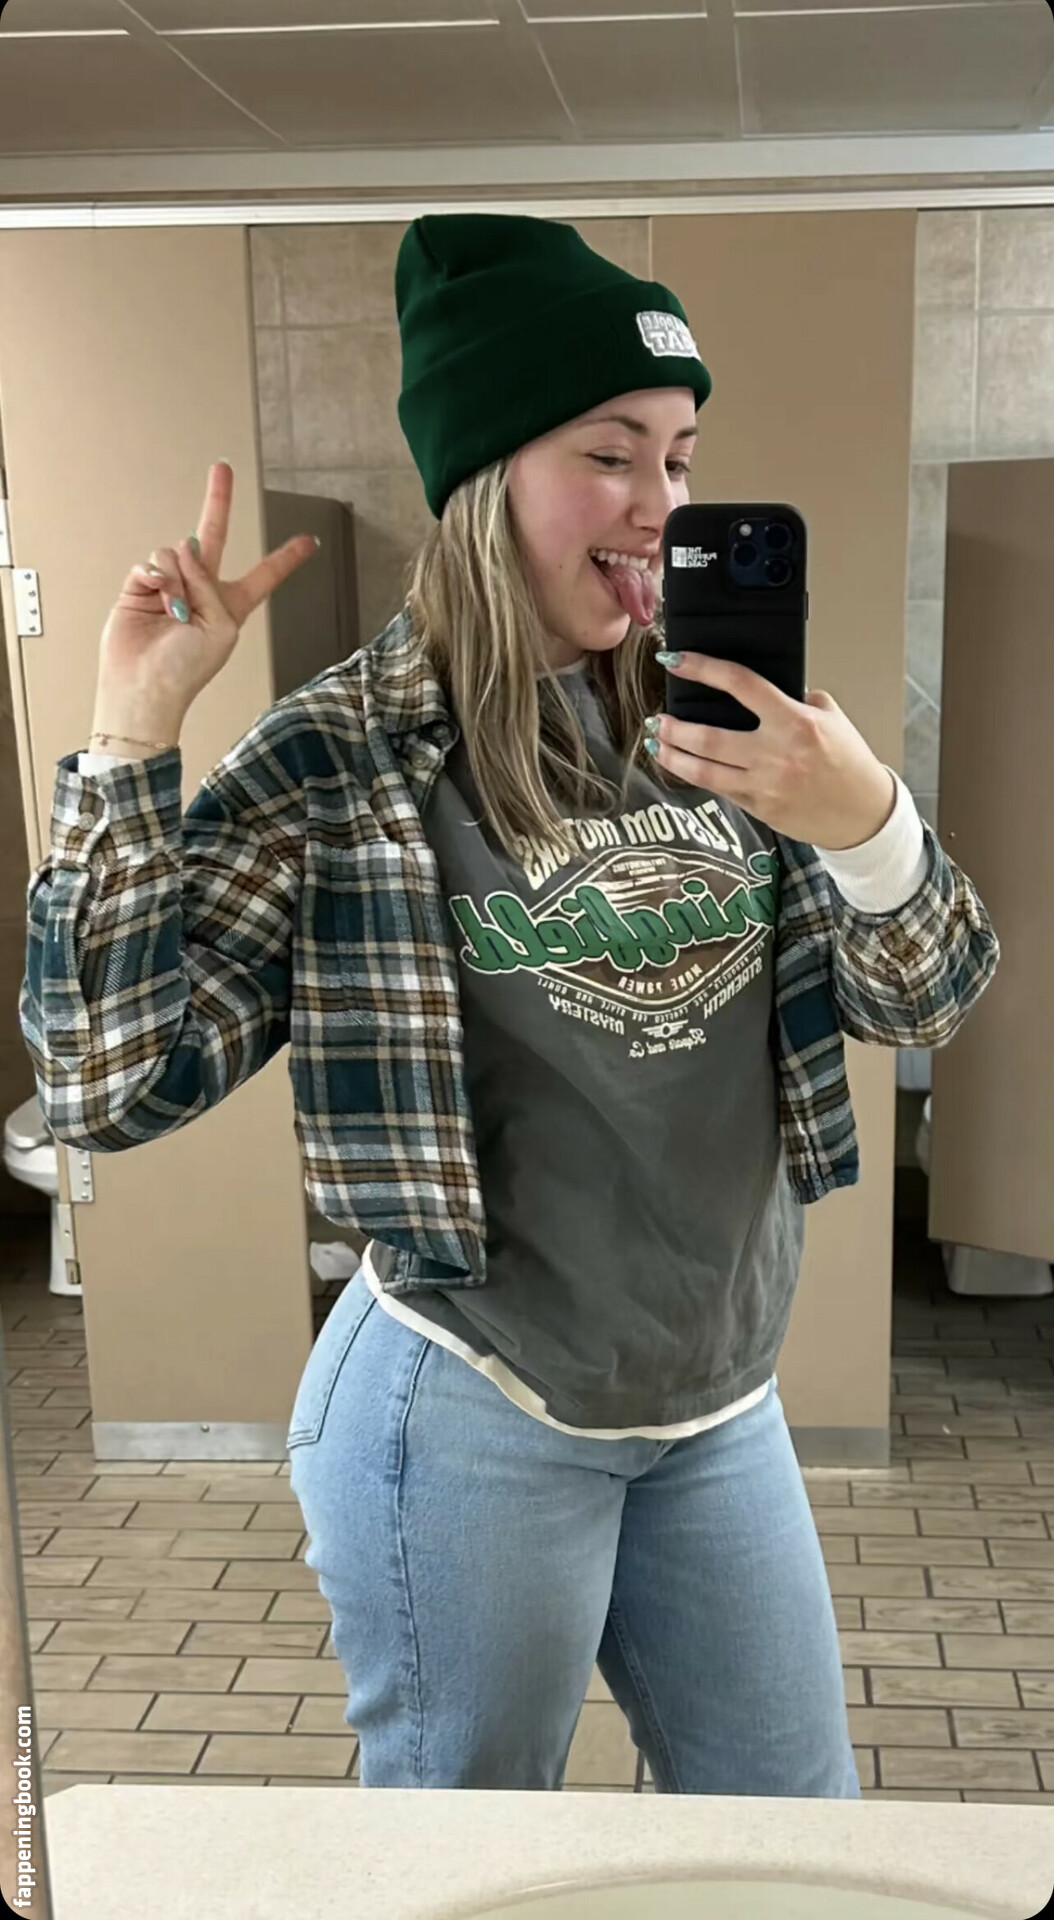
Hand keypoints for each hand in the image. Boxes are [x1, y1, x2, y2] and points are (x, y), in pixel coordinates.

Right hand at [94, 462, 318, 737]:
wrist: (144, 686)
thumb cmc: (186, 670)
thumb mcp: (221, 626)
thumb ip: (210, 583)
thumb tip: (185, 548)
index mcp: (232, 605)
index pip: (264, 575)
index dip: (285, 558)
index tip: (308, 540)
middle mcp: (202, 589)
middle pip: (213, 535)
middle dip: (218, 500)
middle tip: (223, 468)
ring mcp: (170, 585)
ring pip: (177, 551)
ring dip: (179, 577)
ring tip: (175, 609)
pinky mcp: (141, 586)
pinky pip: (152, 562)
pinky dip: (157, 577)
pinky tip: (157, 598)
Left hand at [649, 652, 895, 849]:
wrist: (862, 814)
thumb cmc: (848, 764)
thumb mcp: (831, 718)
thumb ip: (796, 700)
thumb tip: (761, 691)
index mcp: (796, 722)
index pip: (741, 684)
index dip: (703, 668)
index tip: (677, 659)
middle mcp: (776, 754)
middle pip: (710, 737)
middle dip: (676, 727)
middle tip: (658, 718)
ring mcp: (765, 785)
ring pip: (705, 770)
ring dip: (674, 756)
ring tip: (658, 743)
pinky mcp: (759, 808)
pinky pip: (719, 789)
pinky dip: (697, 776)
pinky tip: (684, 766)